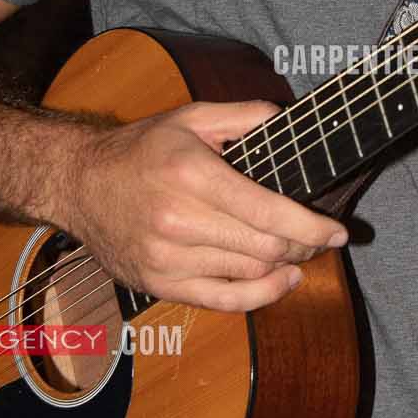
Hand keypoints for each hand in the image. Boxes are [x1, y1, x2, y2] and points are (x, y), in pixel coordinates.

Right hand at [60, 99, 347, 312]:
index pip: (269, 214)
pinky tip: (280, 282)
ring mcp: (167, 258)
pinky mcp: (159, 284)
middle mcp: (178, 221)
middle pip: (265, 249)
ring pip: (249, 275)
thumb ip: (243, 116)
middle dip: (303, 247)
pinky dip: (260, 296)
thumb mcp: (190, 117)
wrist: (79, 184)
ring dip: (284, 267)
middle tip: (318, 238)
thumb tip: (286, 119)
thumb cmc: (140, 149)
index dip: (312, 227)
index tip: (339, 232)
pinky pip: (222, 301)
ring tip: (298, 254)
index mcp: (192, 176)